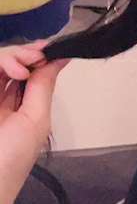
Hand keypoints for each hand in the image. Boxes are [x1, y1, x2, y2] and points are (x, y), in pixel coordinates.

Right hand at [0, 41, 68, 203]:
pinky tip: (11, 72)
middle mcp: (3, 98)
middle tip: (31, 58)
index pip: (30, 70)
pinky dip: (0, 64)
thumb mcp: (35, 120)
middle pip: (11, 62)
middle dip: (23, 54)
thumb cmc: (12, 155)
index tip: (46, 48)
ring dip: (9, 58)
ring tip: (19, 70)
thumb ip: (44, 86)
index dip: (37, 55)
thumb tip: (64, 56)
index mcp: (23, 105)